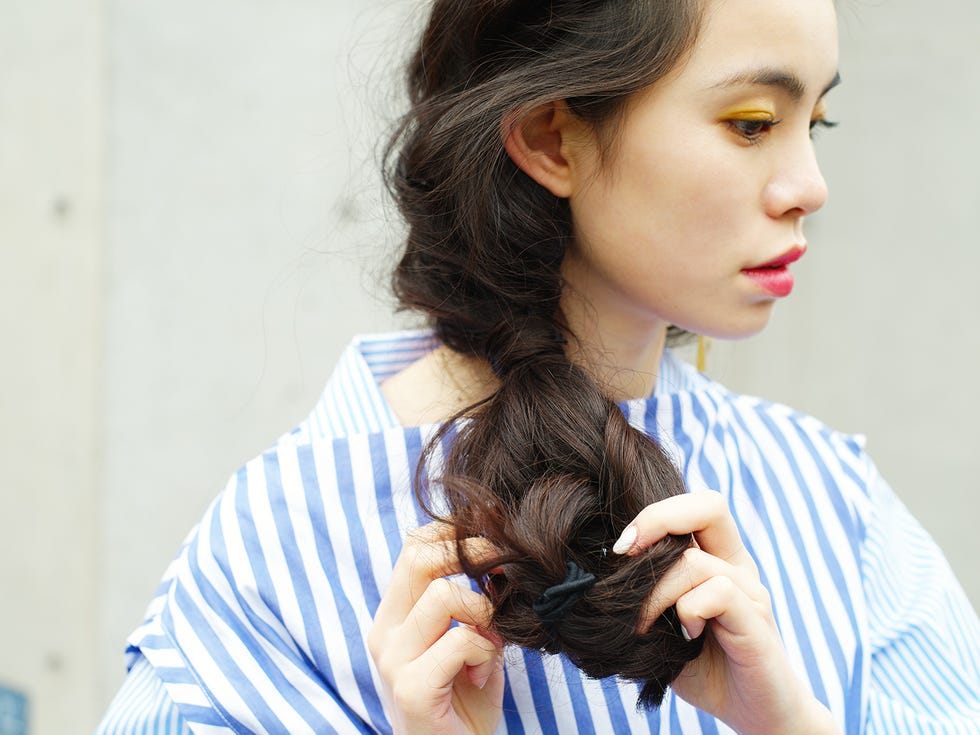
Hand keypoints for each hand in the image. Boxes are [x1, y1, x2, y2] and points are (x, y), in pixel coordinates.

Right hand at [368, 522, 503, 734]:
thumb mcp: (471, 642)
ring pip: (443, 594)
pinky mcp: (411, 688)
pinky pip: (460, 641)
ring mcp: (393, 660)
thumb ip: (476, 606)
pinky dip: (485, 651)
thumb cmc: (464, 701)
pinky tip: (481, 674)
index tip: (488, 535)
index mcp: (394, 616)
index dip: (451, 530)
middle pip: (420, 558)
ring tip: (488, 644)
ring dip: (482, 613)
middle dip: (470, 554)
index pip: (413, 548)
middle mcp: (385, 632)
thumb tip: (499, 563)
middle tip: (501, 570)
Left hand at [615, 491, 838, 734]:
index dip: (655, 514)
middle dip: (658, 519)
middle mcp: (737, 565)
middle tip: (624, 553)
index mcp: (717, 558)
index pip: (695, 506)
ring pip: (695, 562)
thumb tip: (593, 579)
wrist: (757, 714)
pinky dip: (688, 611)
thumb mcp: (661, 628)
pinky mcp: (757, 620)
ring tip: (645, 626)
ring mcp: (751, 591)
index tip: (621, 548)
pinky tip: (686, 636)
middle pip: (709, 505)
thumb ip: (642, 598)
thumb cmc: (702, 668)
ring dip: (655, 593)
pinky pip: (718, 592)